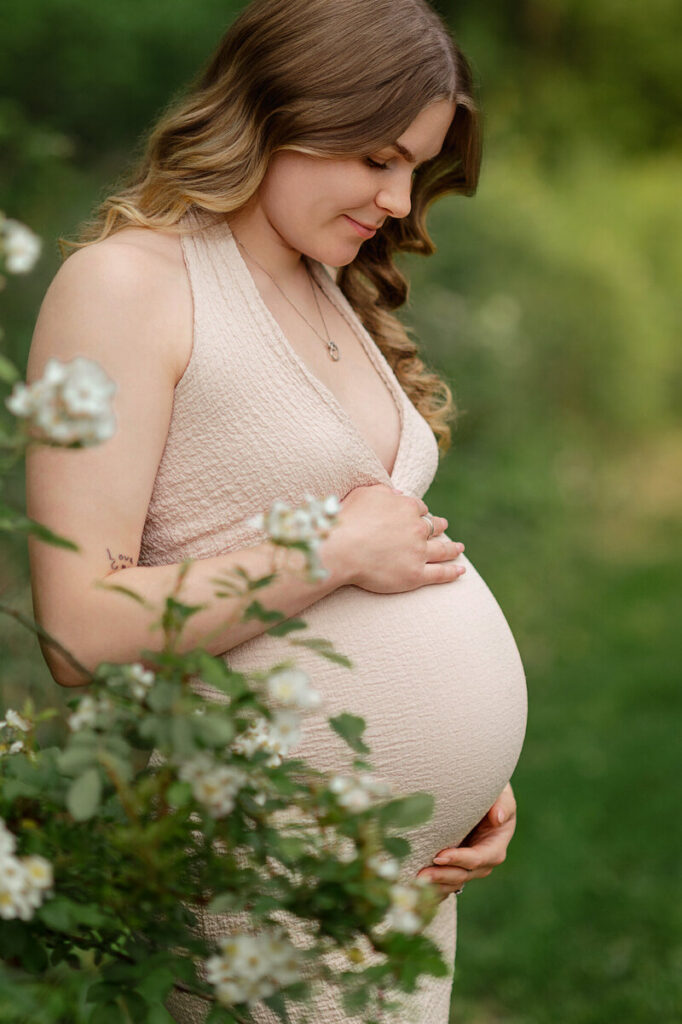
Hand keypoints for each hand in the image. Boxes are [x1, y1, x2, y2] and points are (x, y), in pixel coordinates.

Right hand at [334, 483, 465, 593]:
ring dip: (453, 548)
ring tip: (460, 548)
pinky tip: (461, 571)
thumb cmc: (348, 519)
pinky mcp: (416, 574)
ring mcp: (419, 552)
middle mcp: (417, 528)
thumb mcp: (365, 494)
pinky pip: (440, 573)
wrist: (343, 548)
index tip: (420, 516)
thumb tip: (399, 494)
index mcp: (407, 507)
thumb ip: (384, 492)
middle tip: (443, 527)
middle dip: (440, 526)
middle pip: (434, 526)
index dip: (420, 512)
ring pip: (442, 550)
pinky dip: (452, 572)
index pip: (419, 509)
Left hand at [415, 783, 516, 899]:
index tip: (439, 856)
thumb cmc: (493, 795)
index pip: (478, 858)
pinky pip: (444, 886)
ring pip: (452, 884)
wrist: (481, 800)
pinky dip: (431, 891)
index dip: (459, 859)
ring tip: (414, 883)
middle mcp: (482, 863)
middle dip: (441, 876)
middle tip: (420, 875)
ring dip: (433, 886)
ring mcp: (468, 869)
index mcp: (495, 847)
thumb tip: (497, 818)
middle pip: (462, 875)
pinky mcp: (455, 870)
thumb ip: (503, 804)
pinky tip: (415, 891)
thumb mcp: (503, 796)